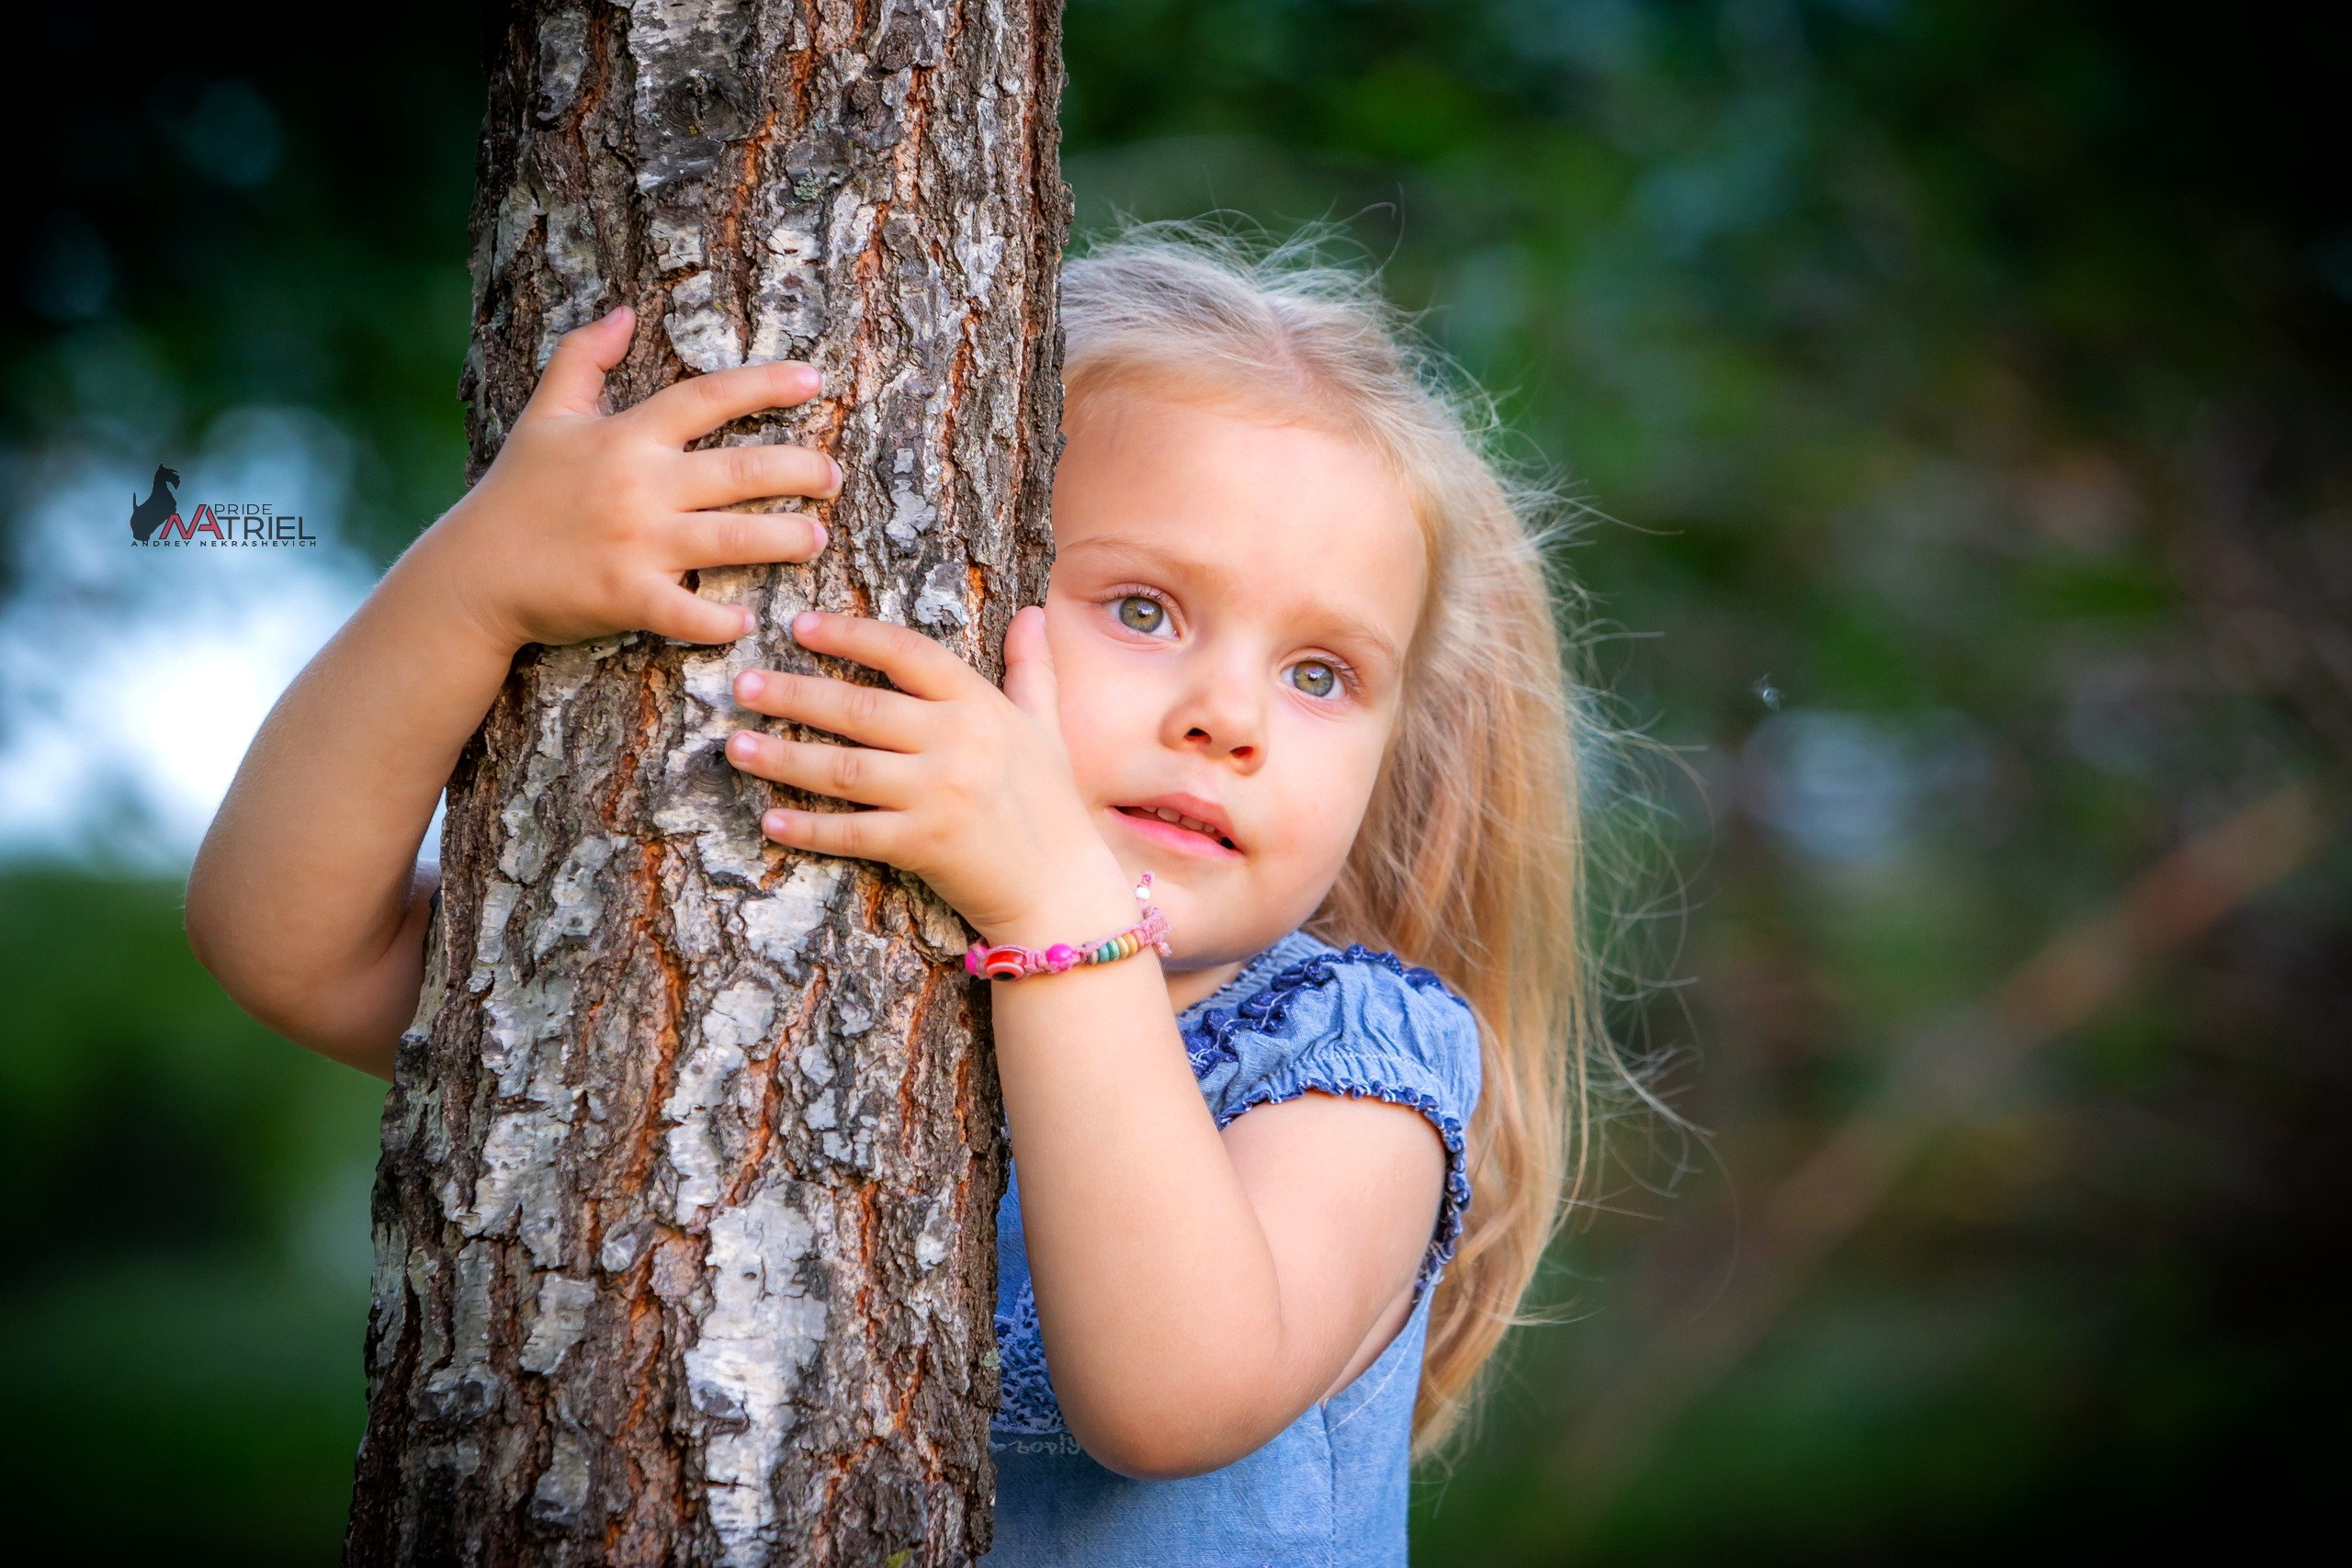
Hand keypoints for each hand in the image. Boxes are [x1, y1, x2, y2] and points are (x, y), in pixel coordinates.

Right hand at [417, 304, 841, 651]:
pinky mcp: (624, 597)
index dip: (765, 385)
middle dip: (799, 469)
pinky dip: (722, 620)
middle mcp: (638, 485)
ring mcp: (634, 543)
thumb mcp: (545, 415)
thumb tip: (622, 310)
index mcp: (625, 437)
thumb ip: (583, 359)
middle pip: (740, 469)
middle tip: (835, 476)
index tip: (815, 381)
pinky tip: (752, 619)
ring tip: (817, 537)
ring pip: (733, 538)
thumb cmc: (516, 492)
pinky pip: (687, 612)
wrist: (472, 573)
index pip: (707, 398)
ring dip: (786, 538)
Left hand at [723, 607, 1133, 943]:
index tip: (800, 626)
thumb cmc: (1051, 804)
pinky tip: (770, 819)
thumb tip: (1035, 613)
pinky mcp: (923, 845)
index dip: (850, 636)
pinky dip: (808, 828)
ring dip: (783, 757)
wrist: (1062, 889)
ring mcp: (938, 795)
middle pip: (859, 708)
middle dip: (793, 694)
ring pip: (843, 768)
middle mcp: (957, 743)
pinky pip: (851, 832)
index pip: (905, 654)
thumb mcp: (1046, 727)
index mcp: (979, 705)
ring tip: (736, 745)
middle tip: (743, 684)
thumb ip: (1032, 668)